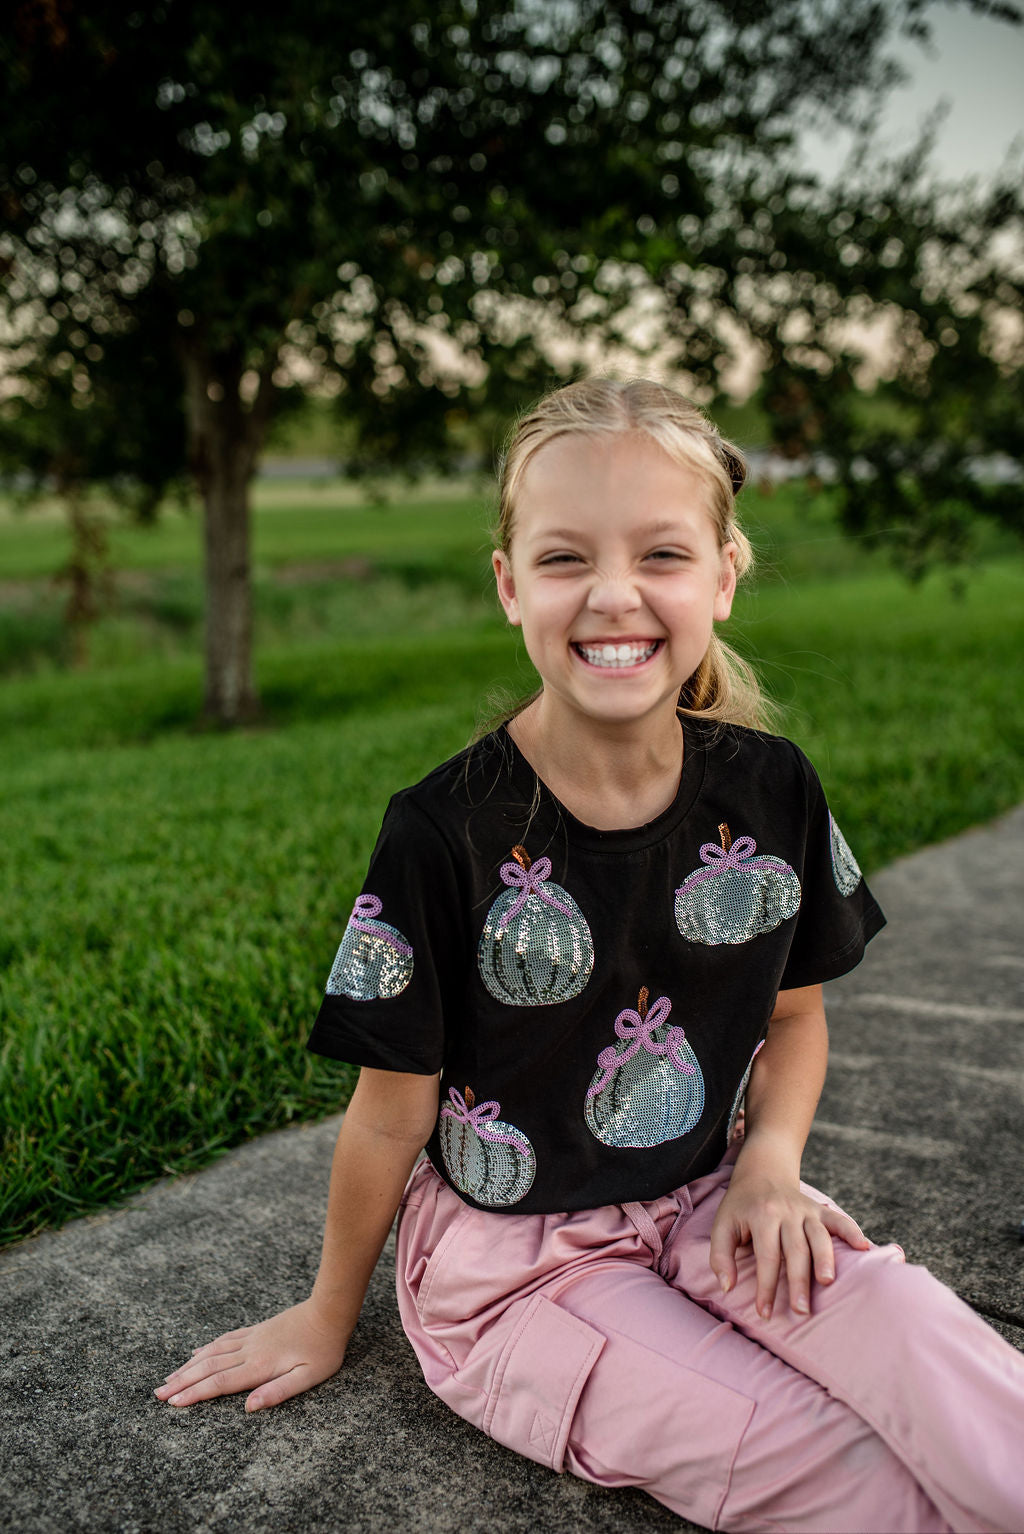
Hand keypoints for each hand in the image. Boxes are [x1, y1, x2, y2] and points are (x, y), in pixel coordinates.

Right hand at [154, 1297, 349, 1412]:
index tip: (172, 1403)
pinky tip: (197, 1353)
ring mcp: (252, 1339)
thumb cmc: (323, 1350)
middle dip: (182, 1382)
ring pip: (212, 1353)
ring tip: (169, 1377)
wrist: (329, 1311)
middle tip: (158, 1394)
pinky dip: (207, 1348)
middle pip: (209, 1368)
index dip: (195, 1393)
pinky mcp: (257, 1330)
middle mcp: (250, 1351)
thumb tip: (248, 1408)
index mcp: (260, 1366)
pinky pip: (225, 1339)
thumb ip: (278, 1392)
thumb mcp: (308, 1378)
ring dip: (189, 1366)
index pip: (220, 1383)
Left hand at [709, 1168, 869, 1320]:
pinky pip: (838, 1220)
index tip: (765, 1313)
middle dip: (798, 1281)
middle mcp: (786, 1212)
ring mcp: (806, 1209)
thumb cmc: (740, 1206)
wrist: (762, 1172)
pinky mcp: (820, 1209)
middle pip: (795, 1250)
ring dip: (824, 1259)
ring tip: (827, 1283)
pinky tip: (864, 1248)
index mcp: (761, 1216)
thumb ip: (720, 1255)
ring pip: (819, 1236)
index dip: (766, 1287)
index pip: (766, 1256)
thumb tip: (728, 1287)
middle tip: (801, 1311)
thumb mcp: (722, 1225)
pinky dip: (852, 1232)